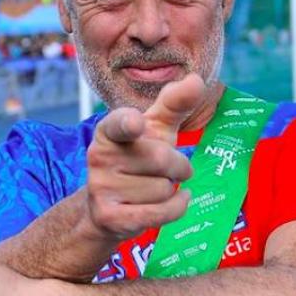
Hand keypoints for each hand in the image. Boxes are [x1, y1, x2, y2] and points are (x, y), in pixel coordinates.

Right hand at [84, 74, 204, 239]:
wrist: (106, 205)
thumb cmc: (138, 157)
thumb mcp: (156, 129)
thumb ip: (174, 103)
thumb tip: (196, 80)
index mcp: (109, 130)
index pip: (119, 124)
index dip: (129, 124)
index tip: (136, 124)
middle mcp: (99, 156)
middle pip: (161, 159)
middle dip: (179, 166)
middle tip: (172, 169)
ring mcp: (101, 187)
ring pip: (163, 189)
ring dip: (171, 190)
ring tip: (154, 187)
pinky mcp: (109, 216)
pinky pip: (160, 213)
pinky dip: (176, 207)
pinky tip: (177, 200)